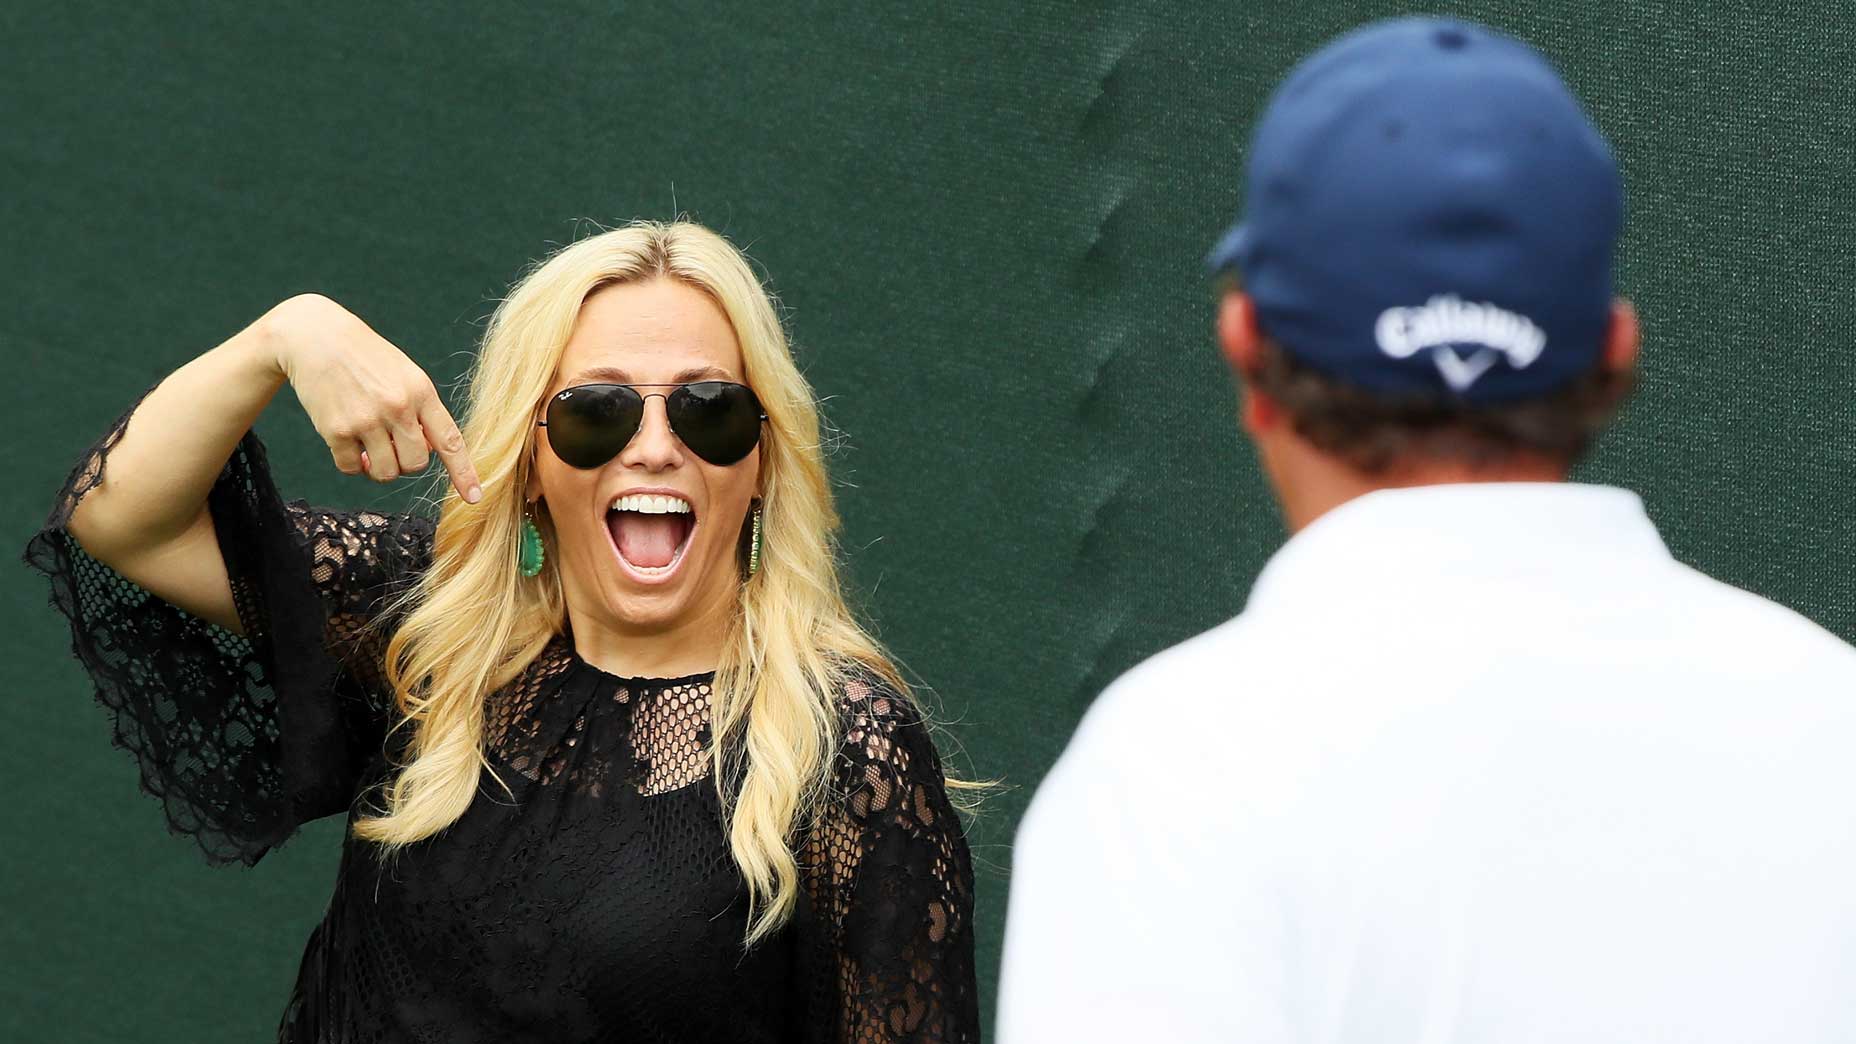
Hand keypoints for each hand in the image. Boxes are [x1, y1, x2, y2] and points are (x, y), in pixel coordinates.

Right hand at [264, 294, 482, 502]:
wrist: (315, 337)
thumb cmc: (366, 359)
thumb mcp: (405, 374)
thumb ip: (421, 412)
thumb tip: (427, 452)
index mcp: (421, 392)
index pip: (450, 440)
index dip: (463, 472)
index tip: (474, 497)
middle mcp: (398, 407)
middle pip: (416, 464)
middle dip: (406, 463)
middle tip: (391, 444)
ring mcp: (366, 420)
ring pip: (386, 473)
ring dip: (379, 467)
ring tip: (369, 444)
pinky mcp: (336, 430)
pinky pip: (351, 469)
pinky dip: (351, 463)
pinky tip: (347, 441)